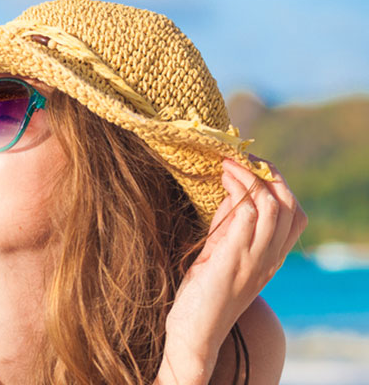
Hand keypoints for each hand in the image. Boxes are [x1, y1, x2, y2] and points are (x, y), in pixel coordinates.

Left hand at [162, 158, 307, 376]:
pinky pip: (249, 217)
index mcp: (271, 259)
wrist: (194, 333)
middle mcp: (269, 259)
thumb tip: (229, 193)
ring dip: (251, 177)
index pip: (295, 215)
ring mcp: (254, 259)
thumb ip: (228, 228)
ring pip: (274, 206)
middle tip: (242, 157)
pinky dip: (240, 192)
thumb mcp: (220, 255)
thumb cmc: (203, 296)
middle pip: (289, 205)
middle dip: (269, 174)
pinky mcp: (233, 259)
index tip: (254, 166)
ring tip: (229, 164)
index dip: (279, 185)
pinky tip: (223, 181)